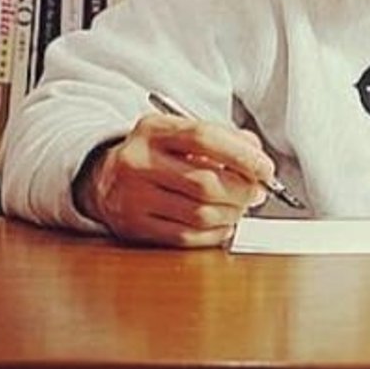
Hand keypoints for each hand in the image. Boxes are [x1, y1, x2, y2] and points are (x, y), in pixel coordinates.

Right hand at [74, 114, 277, 247]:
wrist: (103, 177)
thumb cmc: (156, 154)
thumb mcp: (180, 132)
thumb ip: (223, 137)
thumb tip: (257, 155)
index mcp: (154, 131)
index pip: (205, 138)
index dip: (243, 156)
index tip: (266, 168)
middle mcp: (139, 162)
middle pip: (205, 182)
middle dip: (242, 191)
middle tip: (256, 192)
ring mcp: (134, 197)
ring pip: (199, 214)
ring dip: (231, 214)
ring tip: (238, 207)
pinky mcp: (135, 226)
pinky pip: (187, 237)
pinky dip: (214, 233)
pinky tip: (221, 224)